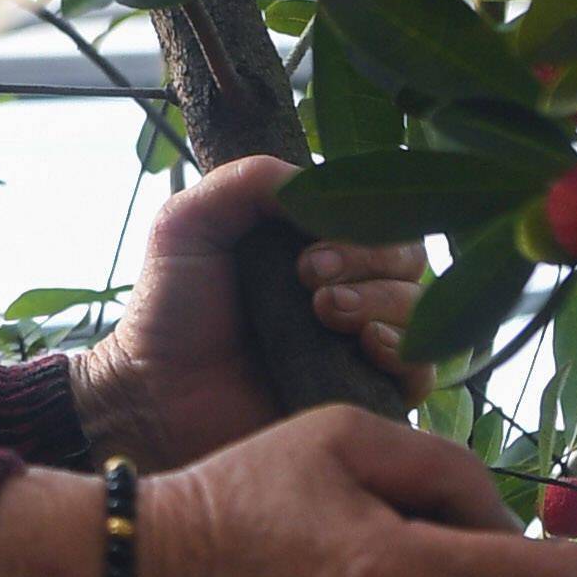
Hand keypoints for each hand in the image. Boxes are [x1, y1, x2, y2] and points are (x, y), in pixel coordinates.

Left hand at [69, 156, 425, 466]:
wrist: (154, 396)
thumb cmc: (170, 310)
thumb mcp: (190, 222)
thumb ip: (247, 180)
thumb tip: (313, 180)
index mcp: (314, 242)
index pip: (377, 214)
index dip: (358, 220)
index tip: (306, 244)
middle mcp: (348, 288)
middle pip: (408, 258)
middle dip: (367, 259)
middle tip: (307, 277)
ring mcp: (359, 344)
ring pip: (417, 309)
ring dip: (381, 302)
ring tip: (323, 313)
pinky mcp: (365, 396)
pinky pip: (422, 371)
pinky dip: (406, 351)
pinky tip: (367, 347)